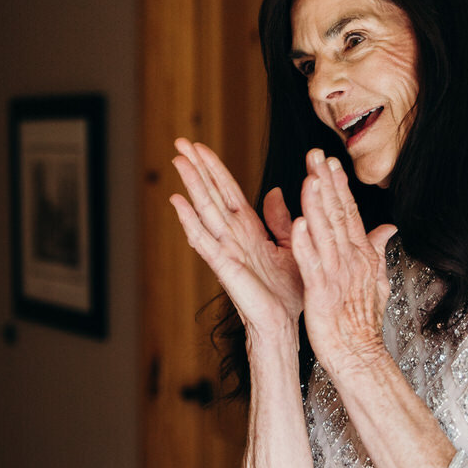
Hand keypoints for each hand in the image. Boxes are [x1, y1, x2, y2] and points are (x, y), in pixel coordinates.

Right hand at [169, 138, 303, 332]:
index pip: (227, 191)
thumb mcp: (290, 246)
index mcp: (247, 230)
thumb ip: (280, 220)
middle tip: (180, 141)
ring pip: (205, 210)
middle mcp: (232, 236)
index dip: (213, 168)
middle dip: (196, 167)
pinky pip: (204, 241)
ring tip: (178, 161)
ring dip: (191, 185)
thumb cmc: (287, 292)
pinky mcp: (225, 267)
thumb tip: (275, 192)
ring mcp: (225, 250)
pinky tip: (177, 204)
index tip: (199, 146)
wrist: (286, 326)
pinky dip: (190, 221)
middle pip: (211, 194)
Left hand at [291, 150, 398, 373]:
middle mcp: (350, 260)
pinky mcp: (321, 292)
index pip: (347, 212)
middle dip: (326, 183)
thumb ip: (376, 250)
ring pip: (324, 233)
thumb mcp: (375, 279)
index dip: (338, 186)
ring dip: (316, 204)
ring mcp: (336, 274)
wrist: (358, 354)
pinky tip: (298, 224)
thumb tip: (388, 227)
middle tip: (316, 154)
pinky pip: (311, 264)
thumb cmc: (361, 320)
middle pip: (337, 214)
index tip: (330, 160)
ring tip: (309, 177)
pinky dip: (305, 244)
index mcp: (359, 255)